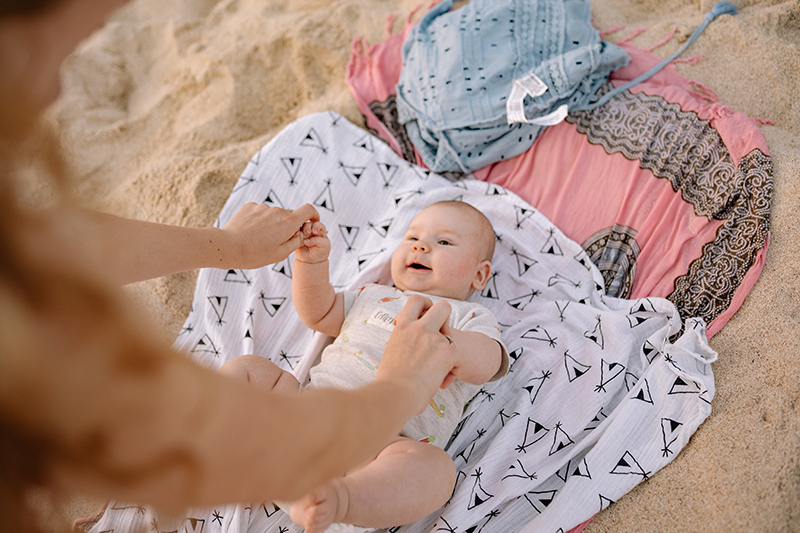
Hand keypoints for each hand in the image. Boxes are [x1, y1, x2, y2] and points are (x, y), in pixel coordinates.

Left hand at [219, 202, 318, 267]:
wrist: (227, 247)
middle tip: (277, 241)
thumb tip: (303, 232)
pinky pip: (260, 212)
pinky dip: (260, 220)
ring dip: (272, 223)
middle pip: (290, 215)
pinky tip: (251, 232)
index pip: (309, 209)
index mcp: (288, 222)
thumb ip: (296, 241)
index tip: (311, 222)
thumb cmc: (255, 254)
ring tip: (260, 239)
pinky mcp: (250, 206)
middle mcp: (277, 210)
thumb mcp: (281, 254)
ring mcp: (262, 207)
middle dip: (288, 225)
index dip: (313, 215)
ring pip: (274, 214)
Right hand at [294, 221, 330, 263]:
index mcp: (319, 230)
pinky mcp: (296, 238)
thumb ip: (317, 240)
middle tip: (307, 233)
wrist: (312, 261)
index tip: (315, 232)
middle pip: (308, 224)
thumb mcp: (324, 245)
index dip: (316, 226)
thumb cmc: (320, 252)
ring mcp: (302, 234)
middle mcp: (310, 230)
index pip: (318, 224)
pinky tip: (295, 235)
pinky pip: (293, 234)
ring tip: (299, 234)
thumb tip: (305, 241)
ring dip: (299, 229)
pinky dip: (294, 233)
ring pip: (300, 227)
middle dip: (307, 227)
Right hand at [377, 296, 456, 413]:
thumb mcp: (390, 354)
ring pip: (451, 324)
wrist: (395, 394)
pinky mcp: (448, 351)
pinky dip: (451, 364)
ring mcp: (434, 337)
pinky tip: (442, 377)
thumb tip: (403, 352)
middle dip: (443, 314)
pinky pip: (456, 351)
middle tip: (440, 329)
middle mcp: (418, 328)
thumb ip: (401, 345)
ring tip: (441, 355)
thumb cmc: (388, 382)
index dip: (423, 305)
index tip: (423, 317)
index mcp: (402, 328)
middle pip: (441, 306)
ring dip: (449, 335)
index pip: (415, 301)